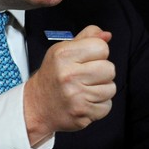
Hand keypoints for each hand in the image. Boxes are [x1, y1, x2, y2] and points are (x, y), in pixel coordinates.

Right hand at [23, 25, 115, 143]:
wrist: (37, 106)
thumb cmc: (52, 77)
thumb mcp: (62, 51)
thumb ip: (86, 38)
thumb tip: (106, 35)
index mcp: (64, 55)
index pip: (101, 47)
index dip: (98, 53)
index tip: (87, 60)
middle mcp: (69, 75)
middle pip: (110, 68)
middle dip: (102, 73)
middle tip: (87, 77)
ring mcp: (76, 95)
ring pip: (111, 88)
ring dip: (102, 89)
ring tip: (85, 89)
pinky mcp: (82, 112)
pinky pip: (107, 105)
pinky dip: (100, 105)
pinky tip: (85, 101)